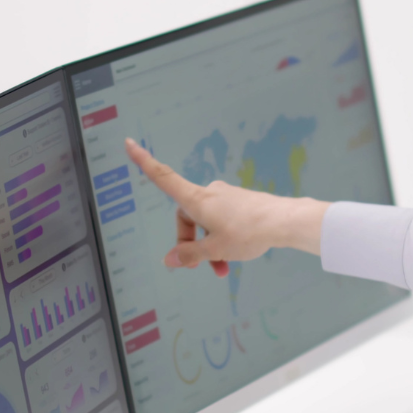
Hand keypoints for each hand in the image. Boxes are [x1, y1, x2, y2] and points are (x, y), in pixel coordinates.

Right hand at [124, 139, 327, 275]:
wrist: (284, 222)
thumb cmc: (248, 233)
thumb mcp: (215, 249)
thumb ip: (190, 255)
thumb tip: (169, 260)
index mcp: (197, 200)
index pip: (163, 178)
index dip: (144, 161)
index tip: (128, 143)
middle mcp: (209, 193)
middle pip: (187, 216)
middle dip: (190, 242)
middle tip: (199, 266)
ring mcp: (226, 196)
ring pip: (207, 223)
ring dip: (209, 246)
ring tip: (221, 269)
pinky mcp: (240, 202)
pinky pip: (223, 221)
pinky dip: (222, 239)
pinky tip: (233, 257)